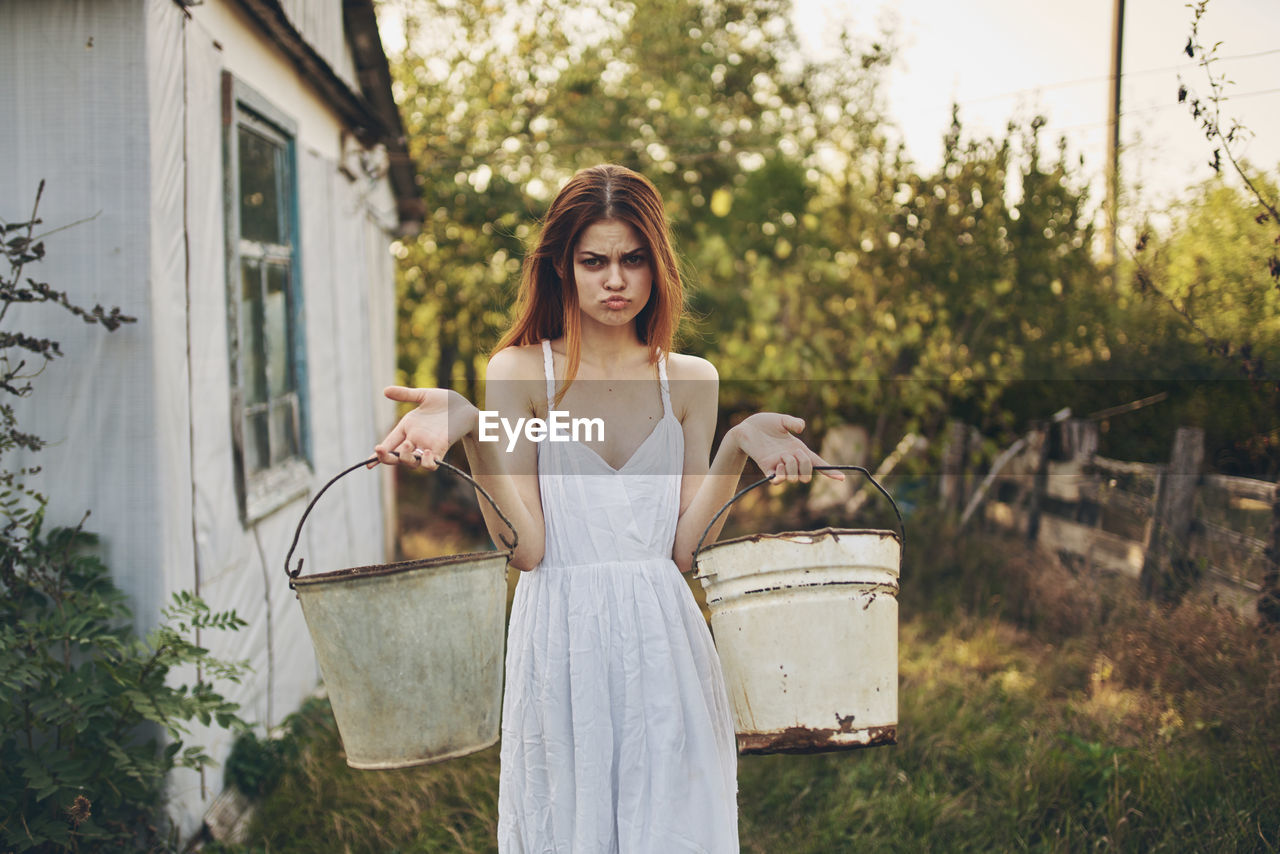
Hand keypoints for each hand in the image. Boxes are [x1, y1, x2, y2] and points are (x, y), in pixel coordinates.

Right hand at [371, 387, 476, 469]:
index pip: (389, 443)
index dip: (378, 454)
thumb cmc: (445, 402)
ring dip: (405, 457)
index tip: (368, 463)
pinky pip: (431, 462)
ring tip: (406, 445)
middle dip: (386, 458)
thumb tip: (385, 390)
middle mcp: (415, 439)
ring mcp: (427, 445)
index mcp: (407, 427)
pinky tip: (424, 453)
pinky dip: (426, 462)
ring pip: (411, 462)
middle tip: (380, 451)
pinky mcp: (441, 448)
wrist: (465, 405)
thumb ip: (405, 394)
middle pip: (396, 457)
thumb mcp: (423, 395)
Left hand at [729, 413, 844, 483]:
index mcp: (798, 449)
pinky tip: (778, 464)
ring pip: (794, 477)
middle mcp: (791, 460)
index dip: (830, 471)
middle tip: (795, 452)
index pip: (817, 463)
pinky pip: (777, 480)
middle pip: (807, 473)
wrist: (746, 429)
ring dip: (792, 467)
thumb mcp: (782, 420)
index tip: (842, 479)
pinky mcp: (767, 468)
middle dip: (806, 465)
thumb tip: (802, 427)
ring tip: (782, 455)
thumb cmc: (764, 424)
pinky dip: (780, 475)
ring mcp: (779, 465)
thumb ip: (793, 422)